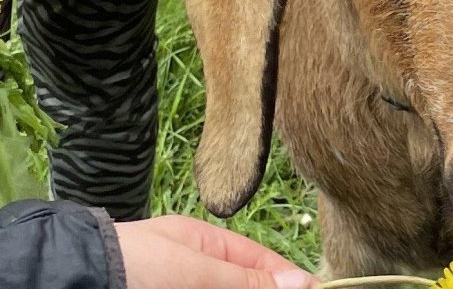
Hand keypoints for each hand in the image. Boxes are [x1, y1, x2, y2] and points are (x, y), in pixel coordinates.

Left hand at [116, 215, 317, 288]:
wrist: (71, 283)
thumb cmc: (131, 266)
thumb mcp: (195, 269)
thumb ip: (246, 280)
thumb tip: (302, 283)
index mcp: (205, 246)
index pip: (260, 263)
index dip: (288, 279)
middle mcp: (195, 273)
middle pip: (246, 287)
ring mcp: (183, 288)